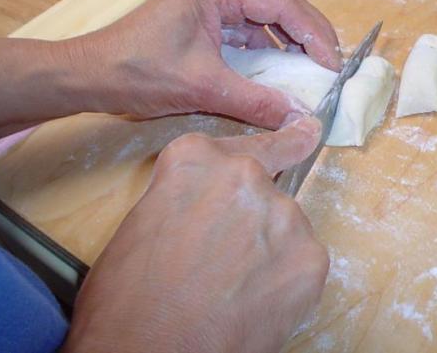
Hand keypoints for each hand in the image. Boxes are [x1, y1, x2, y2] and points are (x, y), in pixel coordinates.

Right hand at [62, 116, 328, 352]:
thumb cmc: (126, 303)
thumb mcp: (143, 223)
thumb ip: (188, 195)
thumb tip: (209, 204)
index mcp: (196, 160)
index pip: (249, 142)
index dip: (275, 146)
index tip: (304, 133)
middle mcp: (245, 176)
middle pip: (265, 187)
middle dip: (253, 217)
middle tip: (229, 258)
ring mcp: (283, 215)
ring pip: (286, 226)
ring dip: (269, 250)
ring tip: (233, 289)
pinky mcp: (310, 257)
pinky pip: (303, 261)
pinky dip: (287, 281)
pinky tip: (256, 303)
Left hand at [76, 0, 341, 128]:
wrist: (90, 76)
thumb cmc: (139, 71)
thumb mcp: (203, 87)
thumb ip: (256, 100)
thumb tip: (300, 118)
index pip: (282, 4)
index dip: (314, 34)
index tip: (333, 66)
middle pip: (280, 5)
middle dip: (310, 35)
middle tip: (332, 68)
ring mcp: (213, 3)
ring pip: (268, 19)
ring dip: (292, 44)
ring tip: (315, 72)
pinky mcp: (208, 22)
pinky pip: (250, 34)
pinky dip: (271, 52)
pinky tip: (284, 73)